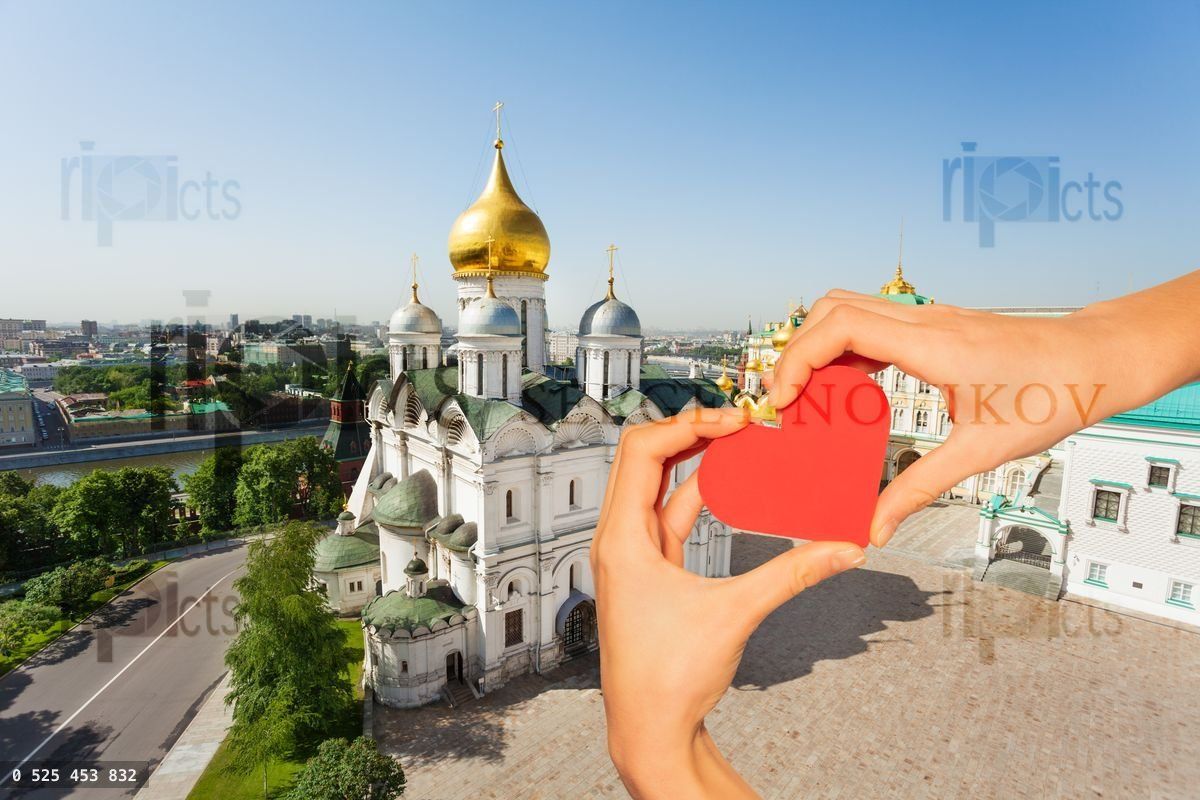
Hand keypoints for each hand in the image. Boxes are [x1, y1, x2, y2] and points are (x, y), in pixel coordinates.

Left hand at [592, 406, 865, 798]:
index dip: (688, 425)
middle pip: (644, 458)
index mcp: (620, 540)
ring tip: (738, 442)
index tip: (733, 419)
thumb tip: (842, 547)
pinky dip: (698, 494)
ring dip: (695, 461)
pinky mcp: (649, 571)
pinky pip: (669, 516)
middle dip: (690, 433)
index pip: (642, 450)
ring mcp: (631, 555)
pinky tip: (729, 484)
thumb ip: (792, 574)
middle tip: (737, 421)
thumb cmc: (667, 681)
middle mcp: (617, 540)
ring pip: (656, 486)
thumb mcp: (735, 614)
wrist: (649, 731)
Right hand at [768, 271, 1199, 546]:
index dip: (798, 359)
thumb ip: (920, 489)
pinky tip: (850, 390)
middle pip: (831, 309)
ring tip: (810, 396)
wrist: (1097, 360)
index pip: (840, 328)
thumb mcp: (981, 453)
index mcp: (932, 345)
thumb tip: (874, 527)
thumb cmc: (1054, 396)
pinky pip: (873, 323)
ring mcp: (930, 318)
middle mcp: (925, 321)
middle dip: (796, 350)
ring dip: (818, 346)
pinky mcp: (936, 325)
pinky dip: (845, 349)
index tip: (783, 398)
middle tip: (786, 400)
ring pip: (848, 309)